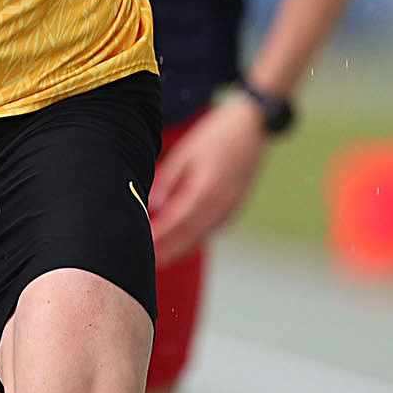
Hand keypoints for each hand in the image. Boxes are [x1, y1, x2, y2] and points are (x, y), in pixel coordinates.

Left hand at [148, 94, 269, 260]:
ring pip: (199, 238)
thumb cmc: (215, 135)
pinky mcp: (234, 209)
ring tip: (156, 257)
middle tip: (143, 264)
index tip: (139, 249)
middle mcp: (220, 206)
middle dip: (165, 253)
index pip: (175, 225)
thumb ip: (169, 181)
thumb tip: (154, 207)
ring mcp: (230, 210)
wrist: (252, 128)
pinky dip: (192, 239)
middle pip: (188, 240)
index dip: (157, 239)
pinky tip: (178, 241)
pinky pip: (209, 231)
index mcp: (205, 191)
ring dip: (178, 249)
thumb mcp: (185, 152)